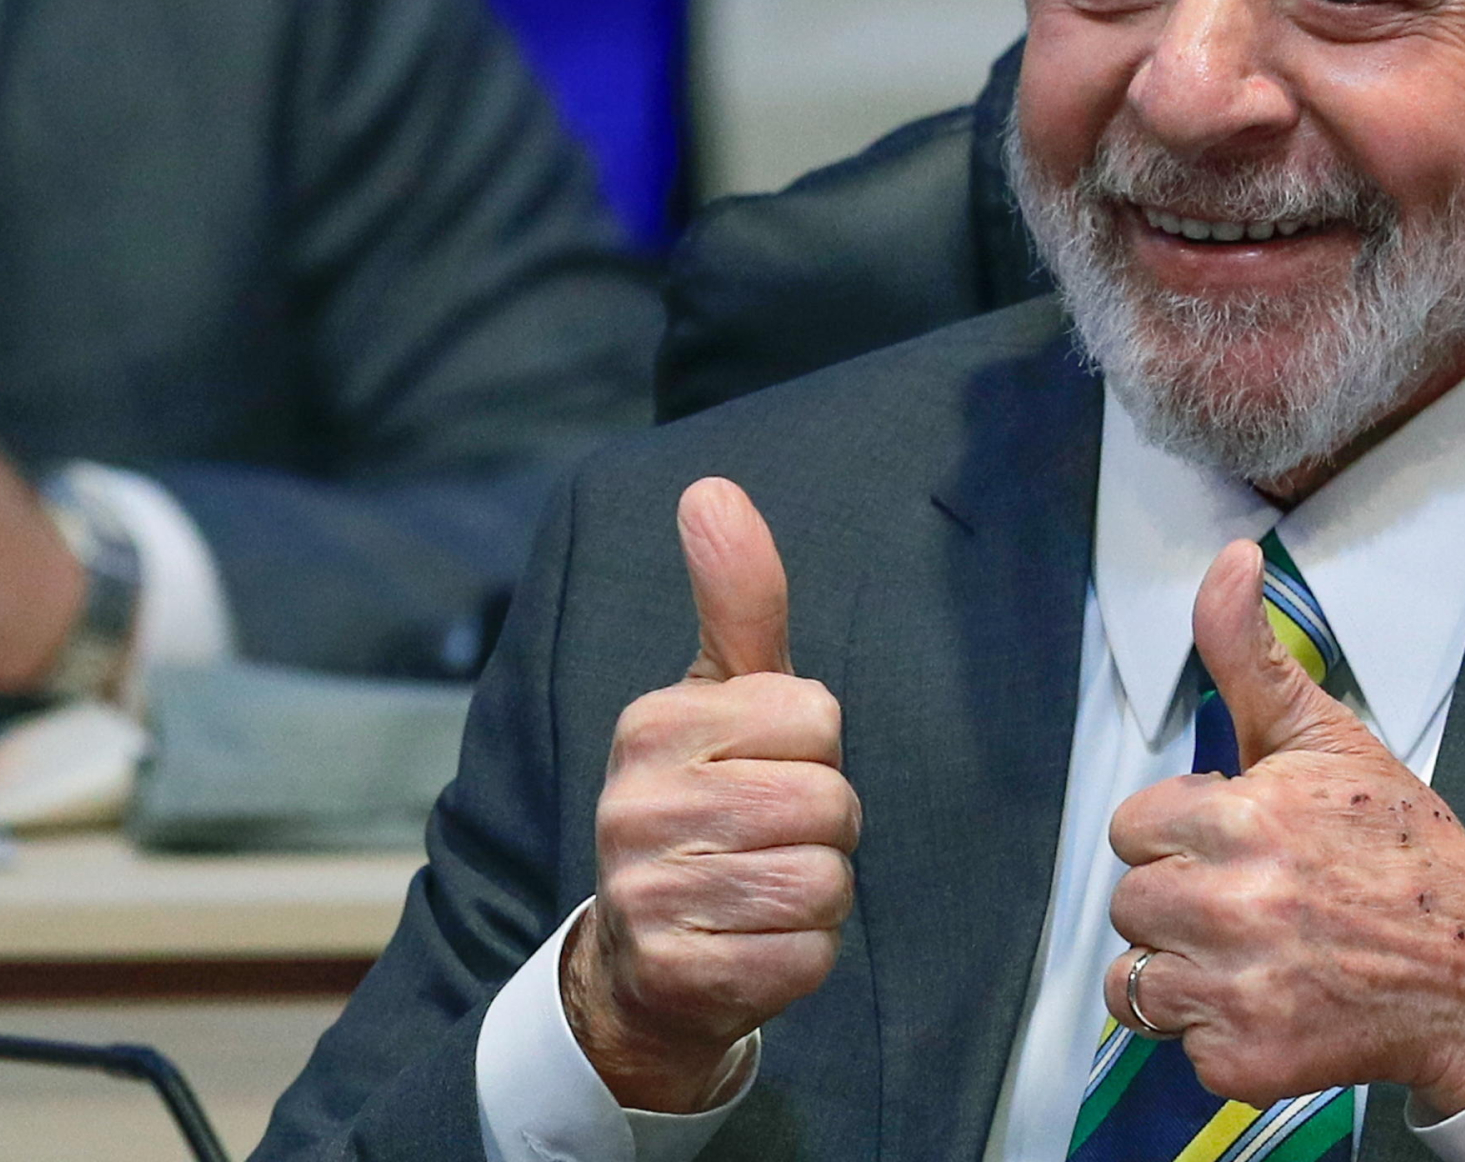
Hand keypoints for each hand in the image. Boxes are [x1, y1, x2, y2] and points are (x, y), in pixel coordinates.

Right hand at [560, 477, 858, 1112]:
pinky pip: (808, 956)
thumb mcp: (724, 696)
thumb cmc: (709, 805)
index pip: (817, 714)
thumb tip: (712, 488)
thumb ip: (737, 597)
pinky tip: (752, 945)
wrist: (645, 962)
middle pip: (830, 801)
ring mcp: (648, 894)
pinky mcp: (678, 975)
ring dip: (818, 893)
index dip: (817, 747)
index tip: (769, 766)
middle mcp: (635, 805)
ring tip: (761, 891)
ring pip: (825, 880)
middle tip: (772, 838)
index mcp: (654, 723)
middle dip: (826, 826)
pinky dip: (802, 956)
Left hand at [1102, 542, 1464, 1116]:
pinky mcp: (1244, 1061)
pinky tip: (1275, 999)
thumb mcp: (1328, 737)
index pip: (1134, 827)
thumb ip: (1252, 655)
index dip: (1183, 833)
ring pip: (1135, 983)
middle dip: (1182, 900)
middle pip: (1132, 903)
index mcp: (1244, 820)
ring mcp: (1238, 990)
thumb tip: (1229, 561)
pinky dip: (1220, 1033)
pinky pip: (1181, 1045)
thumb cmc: (1404, 852)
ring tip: (1255, 952)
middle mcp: (1234, 906)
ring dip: (1185, 971)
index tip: (1236, 839)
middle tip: (1256, 897)